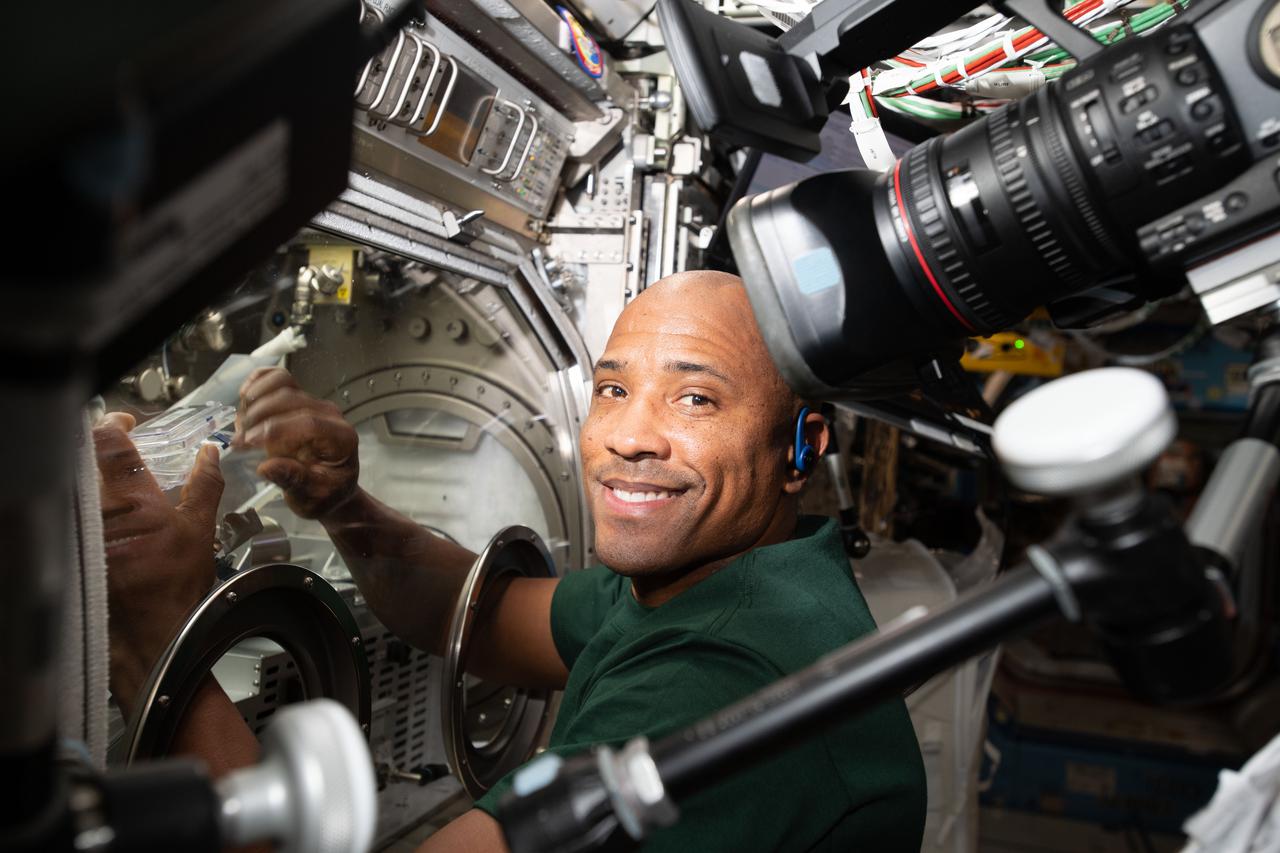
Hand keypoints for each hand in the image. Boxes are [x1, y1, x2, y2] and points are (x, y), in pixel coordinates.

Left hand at [94, 412, 224, 712]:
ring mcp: (82, 533)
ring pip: (77, 487)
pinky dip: (87, 503)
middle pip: (84, 461)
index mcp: (134, 503)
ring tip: (111, 481)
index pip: (110, 444)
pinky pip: (75, 513)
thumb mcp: (200, 533)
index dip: (113, 424)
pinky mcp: (73, 551)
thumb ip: (204, 487)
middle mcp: (100, 514)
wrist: (151, 638)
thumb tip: (210, 453)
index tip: (124, 422)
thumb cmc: (178, 588)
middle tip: (116, 447)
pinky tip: (104, 513)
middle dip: (99, 449)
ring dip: (92, 477)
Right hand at [235, 367, 359, 519]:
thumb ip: (293, 480)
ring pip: (283, 383)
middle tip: (238, 439)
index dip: (274, 429)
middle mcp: (330, 414)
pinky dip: (259, 380)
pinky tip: (243, 395)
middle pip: (291, 399)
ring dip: (254, 399)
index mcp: (340, 438)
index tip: (247, 443)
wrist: (329, 487)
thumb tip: (266, 467)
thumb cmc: (323, 493)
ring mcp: (315, 403)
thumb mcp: (312, 496)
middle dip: (258, 416)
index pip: (308, 423)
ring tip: (241, 425)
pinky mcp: (300, 398)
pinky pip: (279, 378)